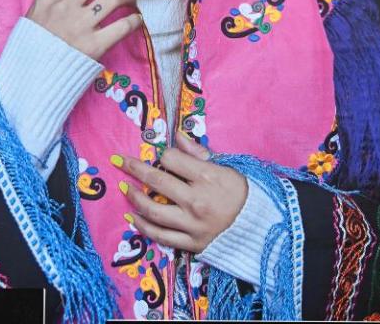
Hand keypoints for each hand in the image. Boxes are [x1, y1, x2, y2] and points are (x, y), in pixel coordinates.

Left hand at [111, 131, 248, 252]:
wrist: (259, 226)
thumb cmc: (242, 192)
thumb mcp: (225, 167)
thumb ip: (198, 153)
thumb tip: (177, 137)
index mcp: (207, 177)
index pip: (171, 160)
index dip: (164, 155)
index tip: (162, 157)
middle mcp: (196, 200)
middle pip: (156, 182)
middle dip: (134, 169)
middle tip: (119, 161)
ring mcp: (191, 224)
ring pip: (152, 210)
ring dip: (134, 198)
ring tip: (125, 189)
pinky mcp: (190, 243)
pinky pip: (160, 235)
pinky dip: (142, 226)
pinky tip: (132, 217)